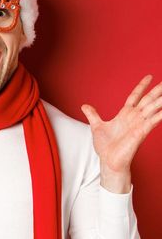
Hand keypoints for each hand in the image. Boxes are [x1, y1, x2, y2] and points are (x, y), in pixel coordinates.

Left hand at [81, 75, 161, 192]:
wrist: (108, 161)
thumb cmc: (105, 147)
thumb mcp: (96, 126)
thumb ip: (93, 115)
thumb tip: (84, 106)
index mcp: (124, 114)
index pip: (135, 96)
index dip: (141, 86)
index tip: (149, 76)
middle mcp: (134, 118)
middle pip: (148, 100)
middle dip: (157, 90)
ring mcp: (139, 124)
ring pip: (153, 108)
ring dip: (161, 101)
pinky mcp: (141, 132)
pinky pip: (152, 121)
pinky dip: (159, 115)